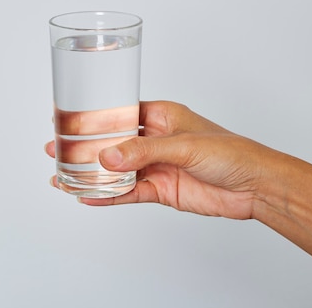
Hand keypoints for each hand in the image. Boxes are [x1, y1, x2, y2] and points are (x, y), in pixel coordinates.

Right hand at [46, 101, 274, 218]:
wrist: (256, 187)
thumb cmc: (230, 152)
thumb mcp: (183, 145)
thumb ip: (142, 151)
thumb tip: (107, 158)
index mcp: (160, 116)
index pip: (118, 114)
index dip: (91, 118)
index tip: (66, 120)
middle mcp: (154, 139)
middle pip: (110, 143)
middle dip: (83, 148)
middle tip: (55, 150)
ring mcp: (155, 165)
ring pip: (115, 170)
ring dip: (91, 175)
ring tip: (62, 178)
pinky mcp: (160, 189)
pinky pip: (127, 192)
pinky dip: (108, 196)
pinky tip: (88, 197)